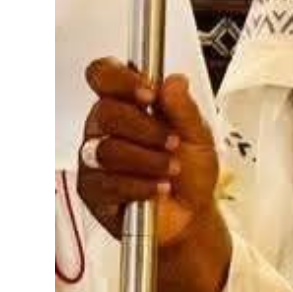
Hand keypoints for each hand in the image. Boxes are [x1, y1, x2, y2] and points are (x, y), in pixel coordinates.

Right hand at [76, 58, 221, 249]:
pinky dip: (141, 185)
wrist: (192, 215)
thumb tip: (174, 81)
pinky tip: (159, 188)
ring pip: (106, 149)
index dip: (120, 79)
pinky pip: (108, 182)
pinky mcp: (92, 190)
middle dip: (145, 128)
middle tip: (172, 142)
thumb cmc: (190, 173)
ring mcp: (94, 159)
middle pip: (105, 113)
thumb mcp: (199, 137)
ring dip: (147, 160)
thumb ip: (185, 109)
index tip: (148, 94)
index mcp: (129, 106)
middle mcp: (106, 129)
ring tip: (171, 169)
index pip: (104, 76)